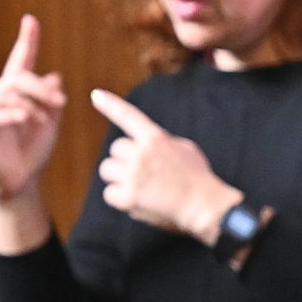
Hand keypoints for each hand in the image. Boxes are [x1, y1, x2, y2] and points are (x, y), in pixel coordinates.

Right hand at [0, 17, 68, 251]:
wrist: (21, 183)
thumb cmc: (33, 152)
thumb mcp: (50, 124)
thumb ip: (51, 102)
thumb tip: (55, 76)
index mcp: (15, 96)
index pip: (20, 63)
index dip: (26, 42)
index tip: (31, 20)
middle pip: (15, 79)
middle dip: (38, 87)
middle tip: (59, 99)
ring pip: (4, 96)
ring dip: (29, 104)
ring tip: (45, 119)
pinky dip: (9, 115)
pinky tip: (25, 118)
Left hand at [90, 88, 239, 242]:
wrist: (205, 206)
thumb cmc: (198, 179)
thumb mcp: (185, 149)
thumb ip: (163, 142)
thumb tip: (149, 142)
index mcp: (156, 139)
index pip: (129, 116)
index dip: (111, 104)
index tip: (96, 95)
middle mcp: (141, 153)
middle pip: (115, 150)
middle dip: (124, 160)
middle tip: (142, 174)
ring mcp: (133, 175)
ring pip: (107, 169)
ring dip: (118, 178)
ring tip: (139, 187)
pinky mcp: (128, 197)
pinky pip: (109, 194)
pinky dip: (120, 199)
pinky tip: (138, 202)